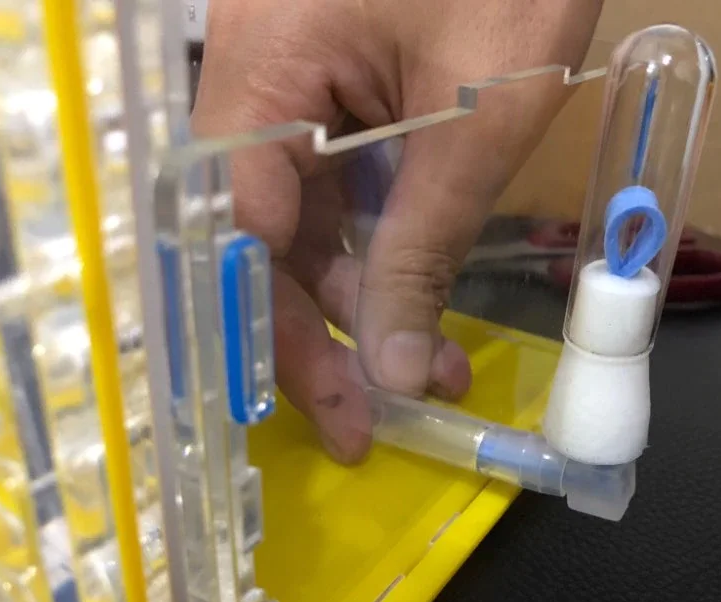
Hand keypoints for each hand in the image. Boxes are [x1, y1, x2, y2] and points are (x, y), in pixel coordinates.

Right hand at [192, 0, 601, 461]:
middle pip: (268, 236)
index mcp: (264, 68)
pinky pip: (340, 181)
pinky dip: (385, 239)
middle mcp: (257, 75)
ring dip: (371, 293)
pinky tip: (426, 290)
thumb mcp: (477, 122)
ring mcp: (295, 78)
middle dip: (333, 328)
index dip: (284, 329)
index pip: (242, 232)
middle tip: (386, 413)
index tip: (341, 404)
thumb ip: (424, 244)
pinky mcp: (338, 83)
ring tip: (436, 364)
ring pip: (308, 218)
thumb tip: (394, 366)